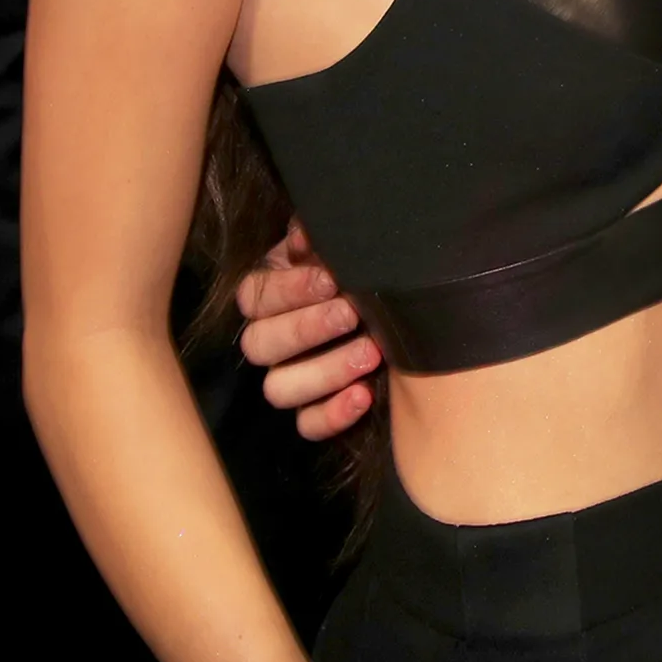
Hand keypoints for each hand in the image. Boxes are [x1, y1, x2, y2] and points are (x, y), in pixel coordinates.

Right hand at [235, 222, 381, 440]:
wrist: (407, 305)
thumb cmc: (369, 267)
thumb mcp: (348, 245)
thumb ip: (321, 236)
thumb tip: (304, 236)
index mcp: (273, 293)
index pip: (254, 296)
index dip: (288, 289)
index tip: (330, 278)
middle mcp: (273, 339)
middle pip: (259, 344)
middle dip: (307, 328)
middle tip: (352, 313)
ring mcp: (291, 378)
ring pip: (278, 389)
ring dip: (325, 371)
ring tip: (371, 352)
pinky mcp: (314, 412)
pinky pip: (307, 426)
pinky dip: (333, 414)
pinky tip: (364, 395)